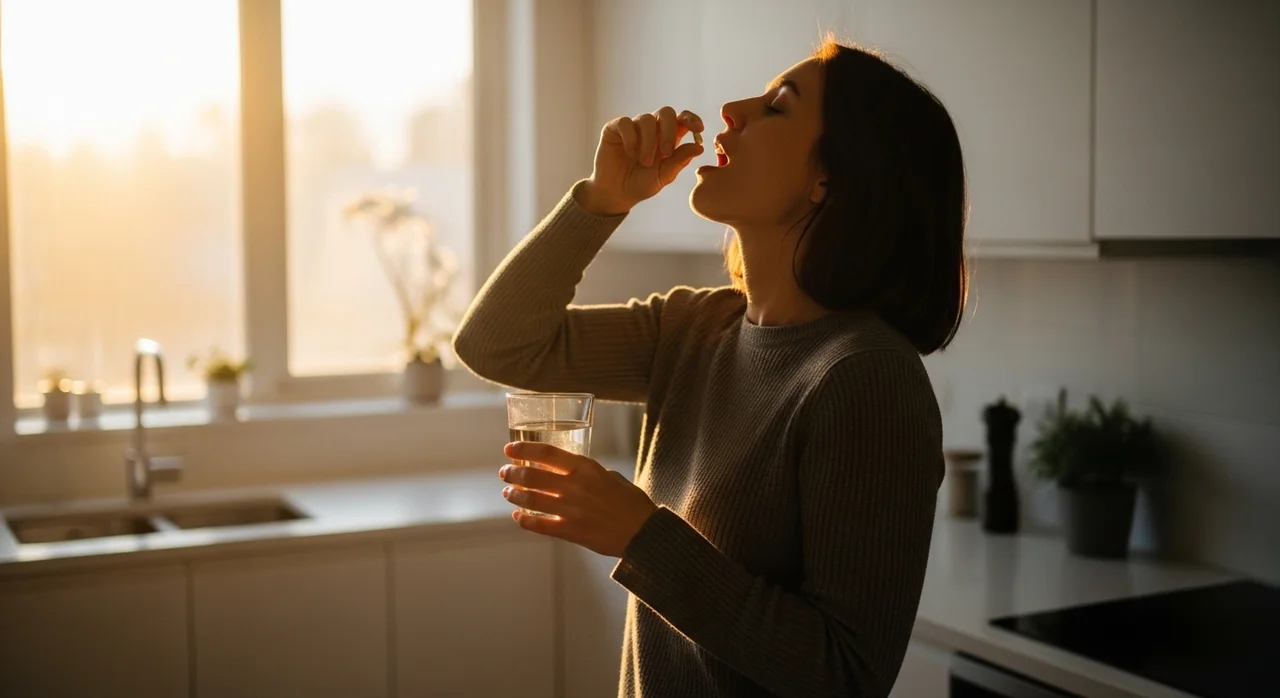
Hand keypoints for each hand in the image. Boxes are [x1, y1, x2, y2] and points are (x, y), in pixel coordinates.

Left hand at [499, 441, 657, 557]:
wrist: (643, 532)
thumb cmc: (631, 503)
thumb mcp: (612, 476)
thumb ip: (589, 472)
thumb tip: (570, 472)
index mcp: (586, 468)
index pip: (547, 453)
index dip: (524, 449)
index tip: (509, 449)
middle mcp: (574, 486)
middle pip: (532, 475)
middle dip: (513, 473)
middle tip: (505, 472)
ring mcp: (570, 510)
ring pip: (531, 499)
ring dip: (515, 495)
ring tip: (508, 493)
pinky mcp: (570, 531)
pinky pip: (539, 525)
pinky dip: (524, 520)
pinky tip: (518, 516)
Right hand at [579, 107, 704, 214]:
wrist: (616, 194)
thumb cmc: (642, 184)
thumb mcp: (664, 176)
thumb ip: (680, 161)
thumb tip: (700, 147)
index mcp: (668, 136)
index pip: (682, 119)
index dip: (692, 119)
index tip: (698, 129)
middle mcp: (652, 128)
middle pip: (666, 112)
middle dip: (669, 131)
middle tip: (666, 152)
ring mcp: (633, 126)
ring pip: (646, 119)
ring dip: (649, 141)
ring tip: (645, 162)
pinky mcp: (614, 128)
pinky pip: (625, 123)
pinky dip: (631, 138)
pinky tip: (630, 153)